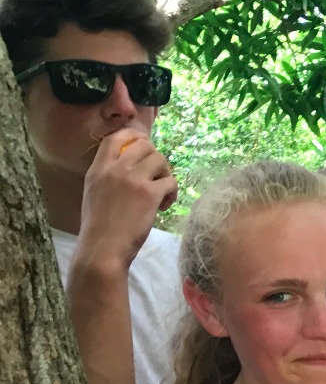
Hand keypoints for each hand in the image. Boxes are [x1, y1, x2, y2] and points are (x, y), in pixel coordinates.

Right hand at [74, 132, 176, 270]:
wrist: (102, 248)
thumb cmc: (98, 227)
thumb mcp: (94, 193)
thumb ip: (108, 176)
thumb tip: (130, 166)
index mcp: (98, 168)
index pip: (115, 137)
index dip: (134, 135)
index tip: (144, 143)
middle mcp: (115, 169)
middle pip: (144, 144)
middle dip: (156, 157)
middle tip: (157, 175)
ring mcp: (133, 179)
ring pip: (161, 159)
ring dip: (166, 174)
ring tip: (161, 193)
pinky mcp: (150, 193)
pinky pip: (171, 181)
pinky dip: (172, 193)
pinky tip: (163, 206)